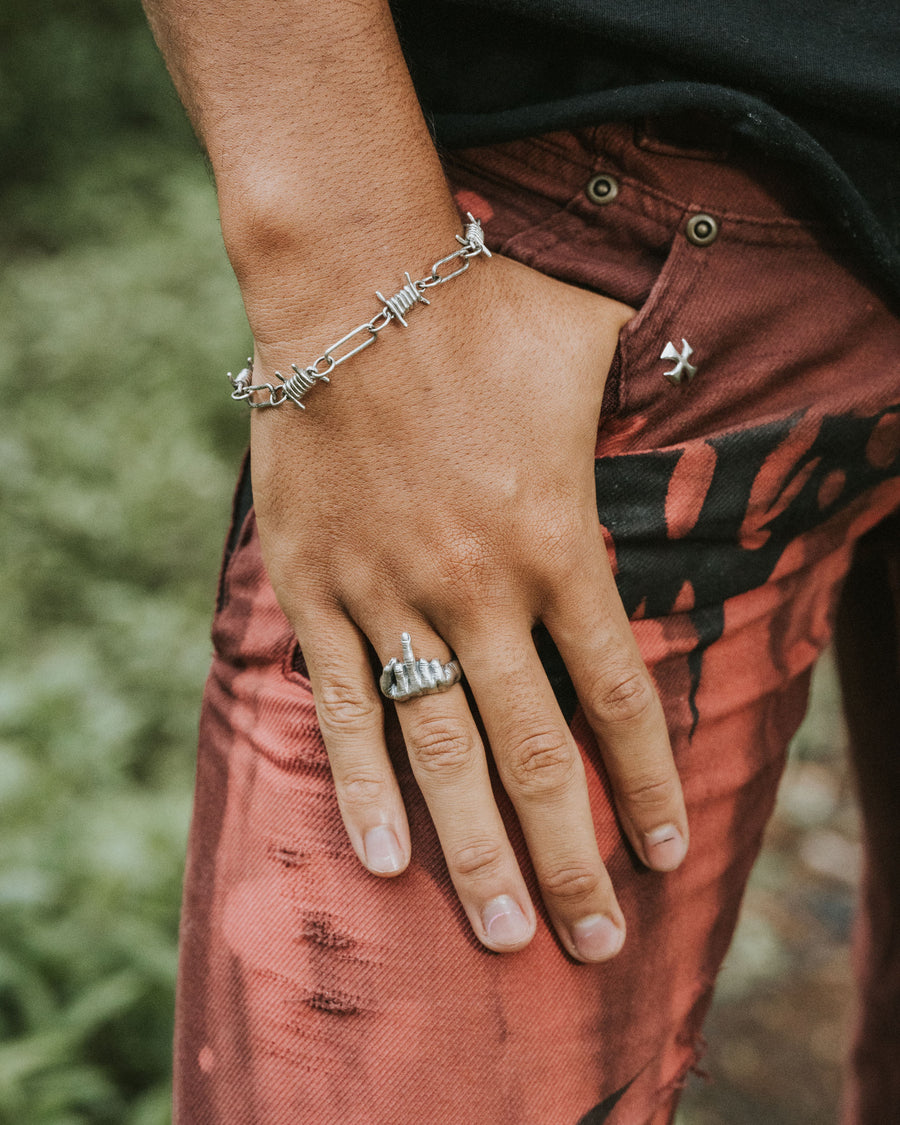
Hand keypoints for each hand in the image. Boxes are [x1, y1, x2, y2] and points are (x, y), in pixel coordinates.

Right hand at [249, 251, 687, 961]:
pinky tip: (384, 858)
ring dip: (476, 853)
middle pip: (540, 756)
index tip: (666, 854)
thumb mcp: (593, 349)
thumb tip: (698, 384)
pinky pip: (346, 706)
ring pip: (443, 756)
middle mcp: (483, 590)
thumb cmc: (480, 311)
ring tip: (504, 934)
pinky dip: (361, 787)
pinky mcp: (320, 590)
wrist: (352, 283)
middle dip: (573, 862)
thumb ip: (648, 396)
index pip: (619, 698)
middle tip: (594, 944)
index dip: (650, 785)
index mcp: (559, 543)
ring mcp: (395, 597)